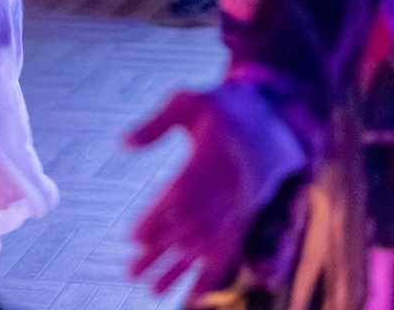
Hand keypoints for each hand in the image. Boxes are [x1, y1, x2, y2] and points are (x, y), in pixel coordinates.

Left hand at [127, 82, 305, 296]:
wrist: (269, 123)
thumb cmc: (220, 111)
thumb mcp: (189, 102)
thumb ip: (157, 122)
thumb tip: (124, 142)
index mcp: (210, 160)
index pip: (181, 194)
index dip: (158, 218)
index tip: (133, 236)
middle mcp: (226, 190)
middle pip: (190, 227)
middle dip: (160, 252)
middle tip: (131, 271)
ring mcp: (237, 209)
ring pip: (207, 244)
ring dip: (180, 269)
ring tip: (152, 289)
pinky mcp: (244, 219)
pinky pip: (230, 250)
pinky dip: (214, 273)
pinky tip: (195, 295)